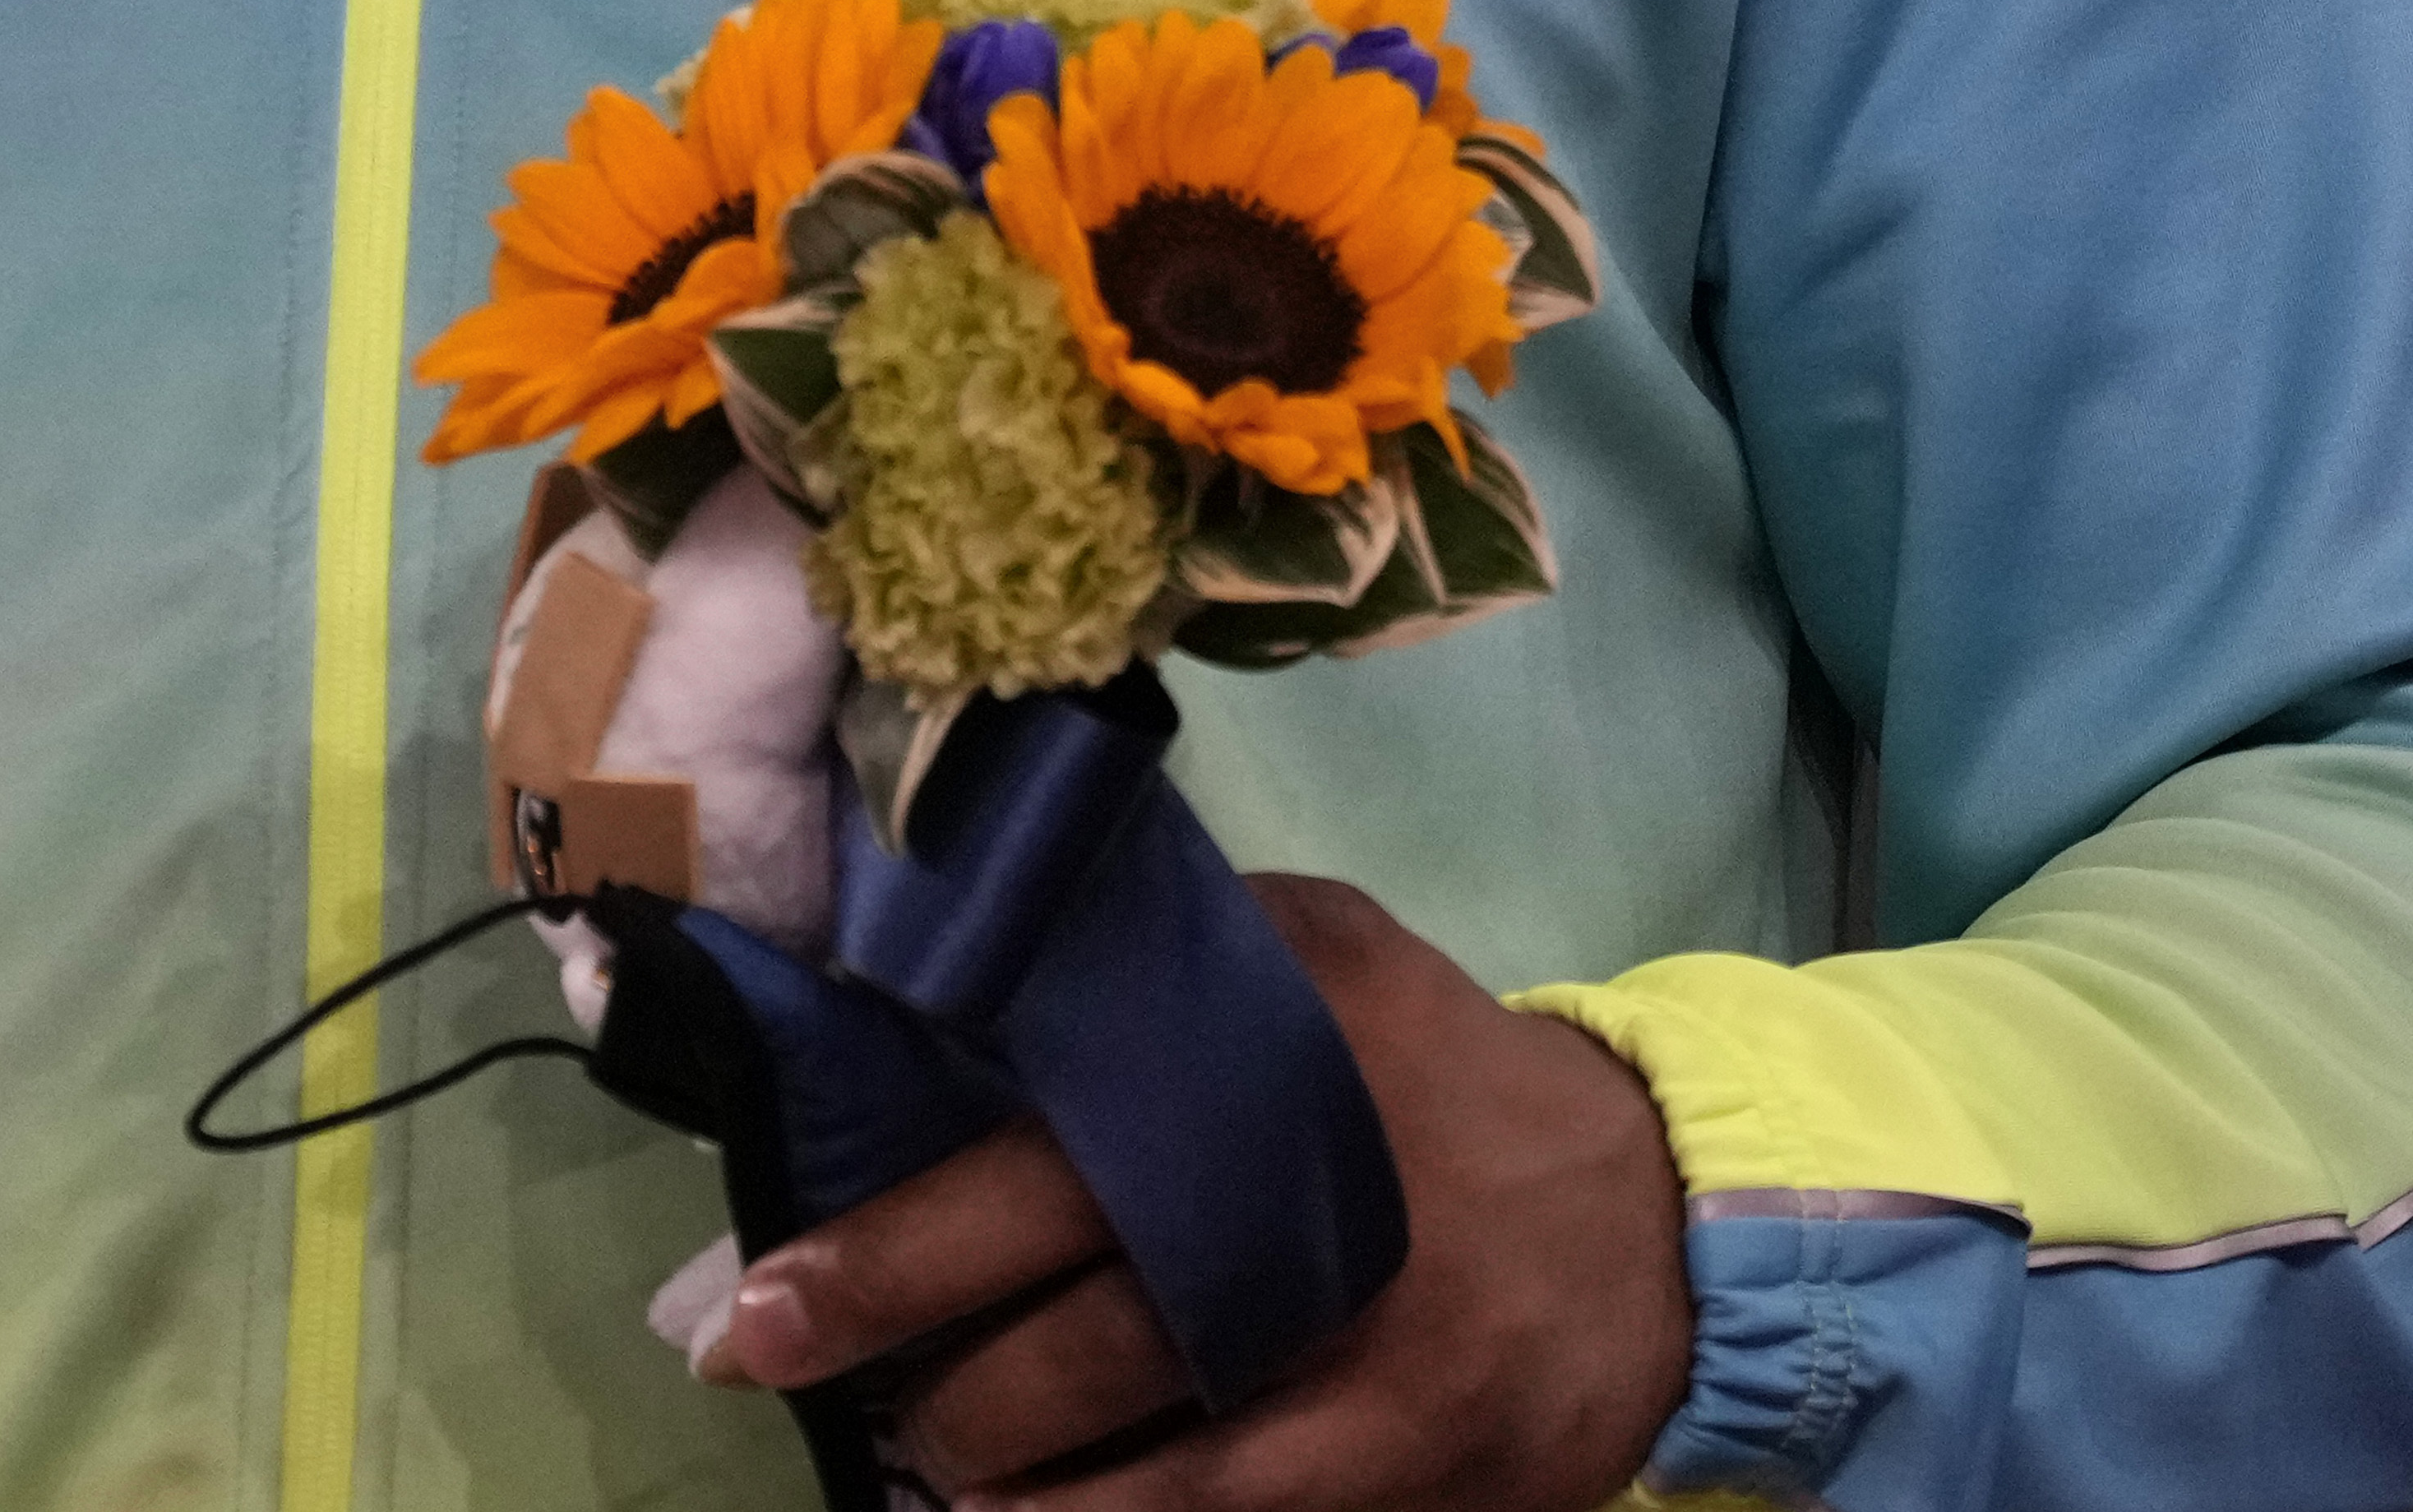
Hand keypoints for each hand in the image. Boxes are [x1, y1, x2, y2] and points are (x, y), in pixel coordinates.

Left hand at [696, 877, 1688, 1511]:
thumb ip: (1149, 958)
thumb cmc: (1425, 1068)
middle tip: (833, 1397)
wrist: (1655, 1212)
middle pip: (1071, 1341)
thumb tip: (946, 969)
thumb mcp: (1308, 955)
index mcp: (1261, 1053)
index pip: (1030, 1170)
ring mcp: (1371, 1357)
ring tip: (929, 1477)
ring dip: (1009, 1487)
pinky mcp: (1420, 1463)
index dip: (882, 1255)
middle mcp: (1309, 1209)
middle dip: (925, 1394)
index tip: (757, 1311)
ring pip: (1144, 1468)